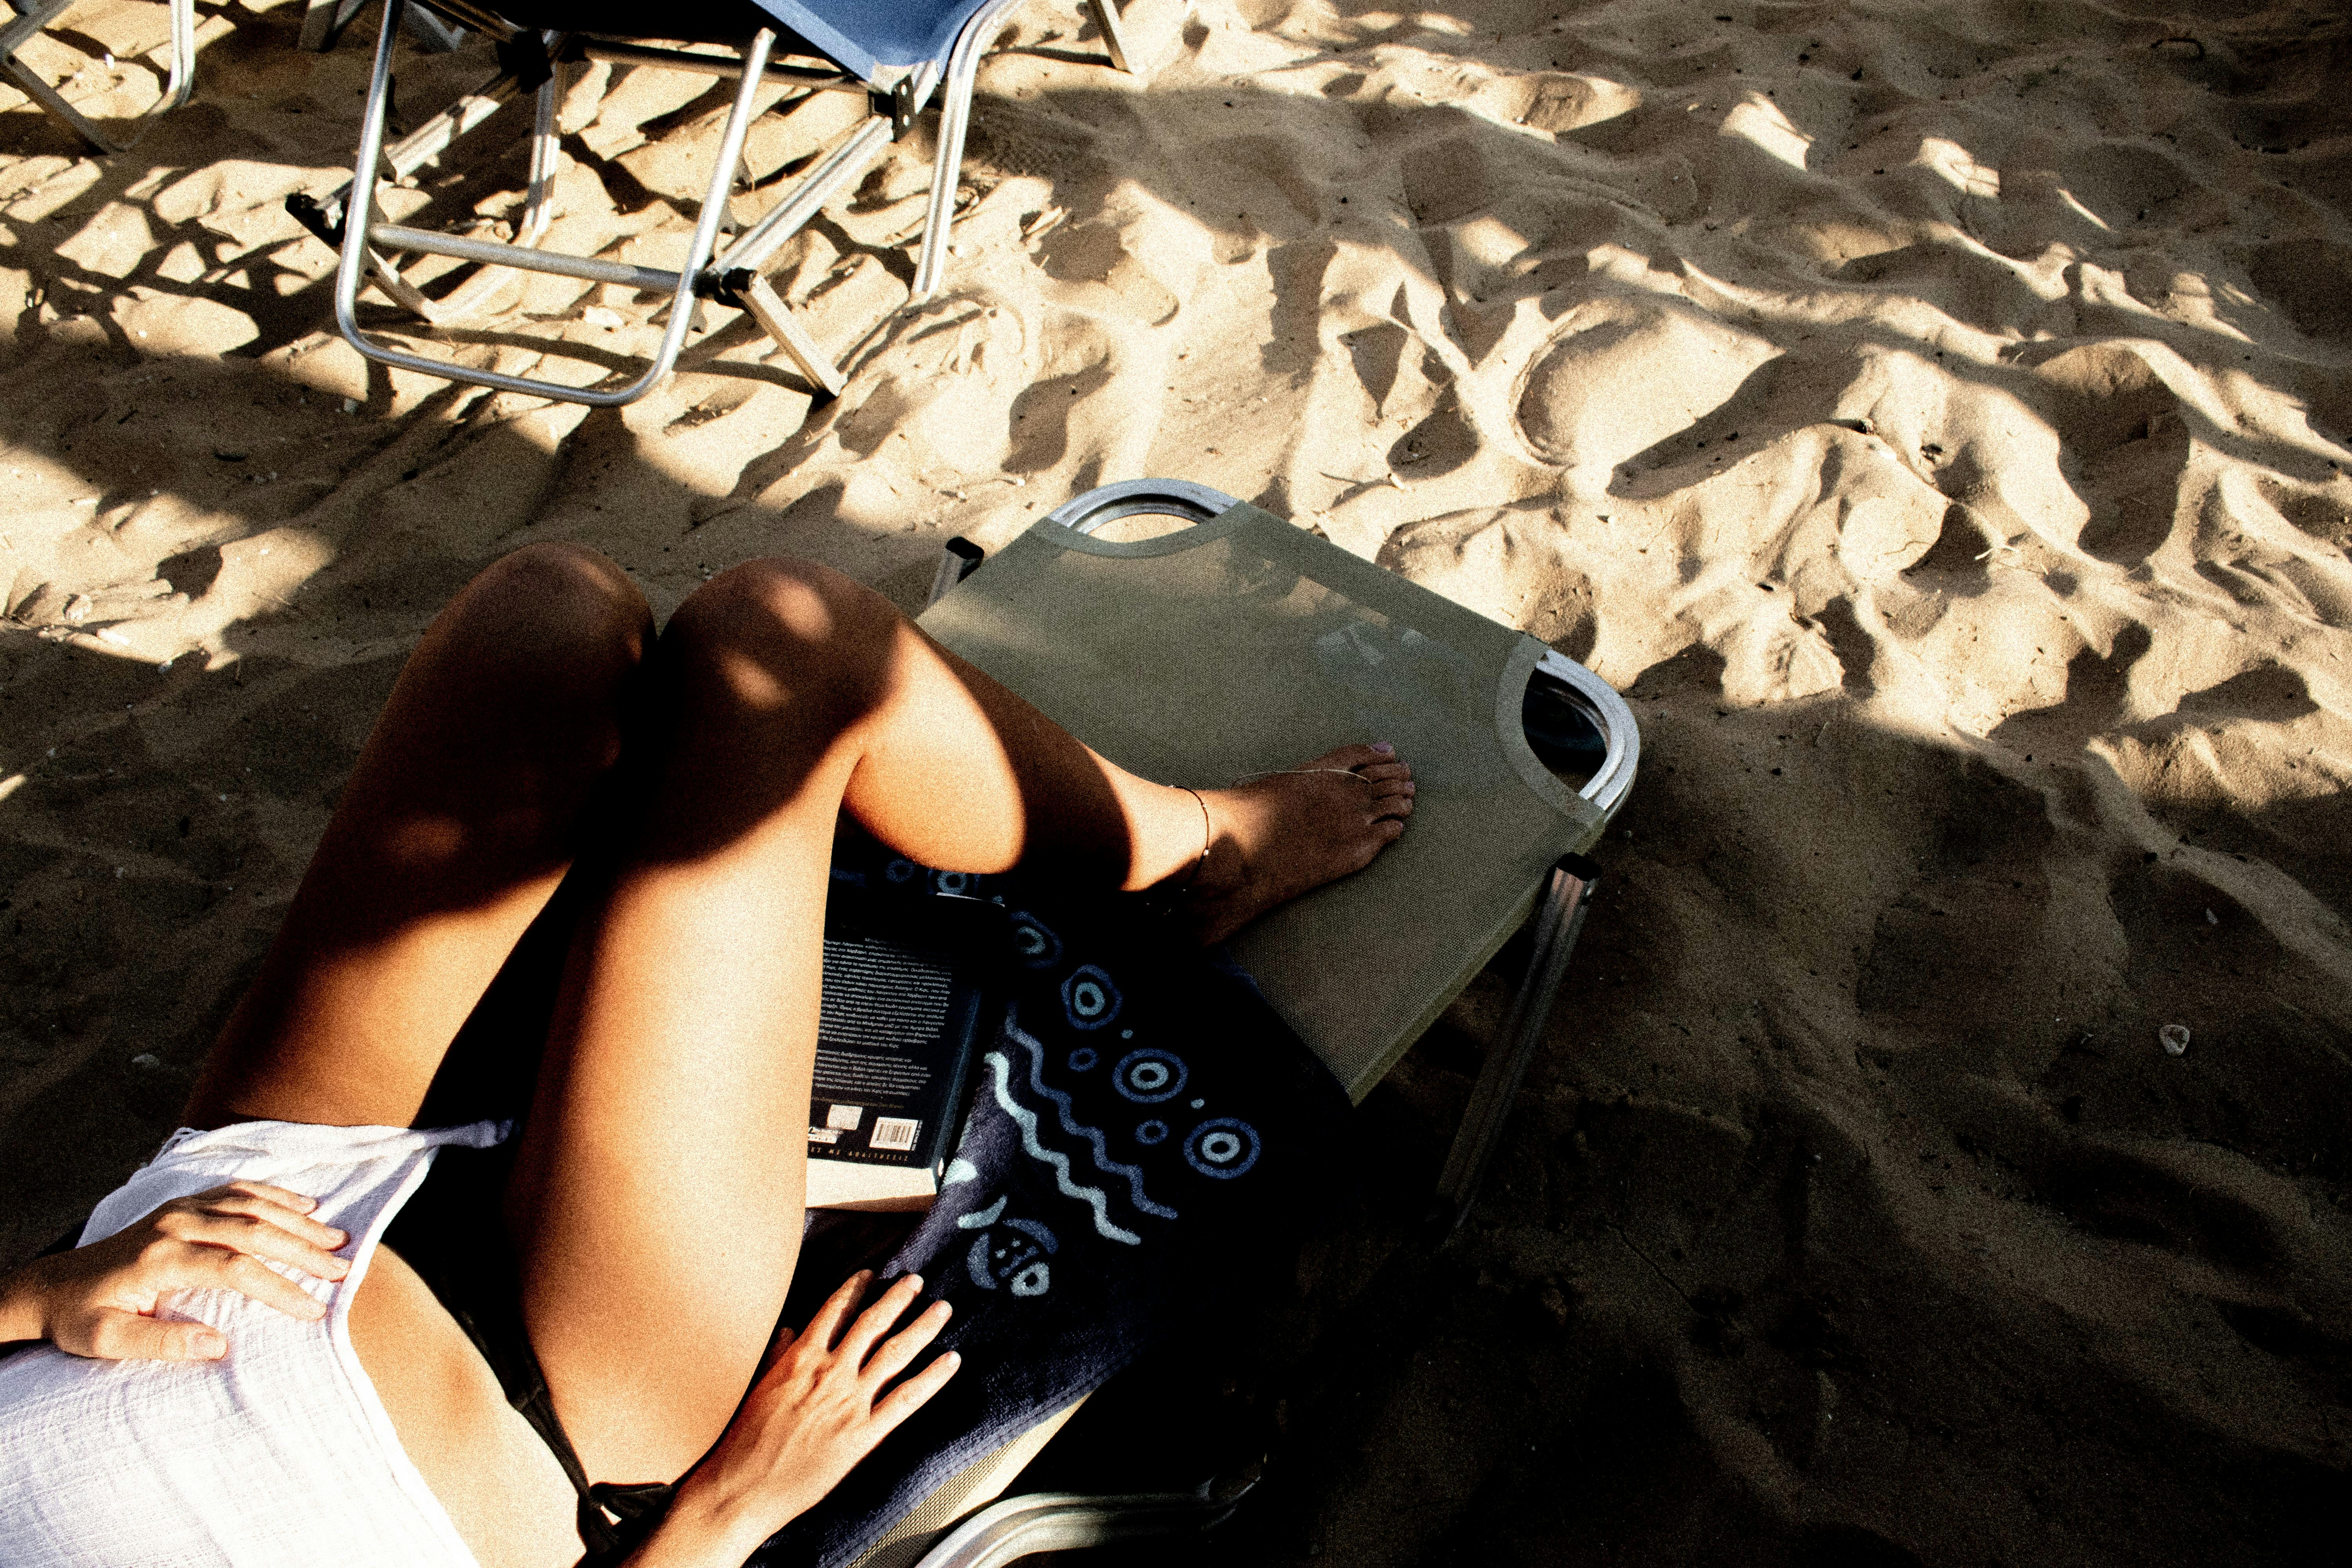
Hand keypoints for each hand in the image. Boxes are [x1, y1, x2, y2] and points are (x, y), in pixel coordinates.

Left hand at [0, 1182, 348, 1361]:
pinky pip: (236, 1190)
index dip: (279, 1287)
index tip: (313, 1309)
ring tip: (336, 1238)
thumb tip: (219, 1344)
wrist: (50, 1286)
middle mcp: (174, 1225)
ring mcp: (178, 1209)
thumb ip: (160, 1343)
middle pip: (253, 1229)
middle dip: (302, 1248)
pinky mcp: (180, 1205)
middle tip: (341, 1268)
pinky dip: (273, 1195)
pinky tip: (303, 1204)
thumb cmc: (80, 1319)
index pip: (235, 1268)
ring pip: (250, 1204)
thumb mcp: (106, 1342)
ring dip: (297, 1220)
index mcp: (160, 1260)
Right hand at [645, 1271, 958, 1562]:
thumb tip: (790, 1329)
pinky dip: (933, 1377)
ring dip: (922, 1327)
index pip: (834, 1311)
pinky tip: (951, 1360)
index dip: (854, 1290)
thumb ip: (778, 1355)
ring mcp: (850, 1401)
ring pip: (895, 1352)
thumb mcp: (757, 1386)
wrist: (742, 1486)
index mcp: (801, 1357)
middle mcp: (831, 1371)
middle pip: (872, 1324)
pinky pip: (907, 1398)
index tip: (870, 1274)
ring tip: (942, 1309)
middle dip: (897, 1298)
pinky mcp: (864, 1433)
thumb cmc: (743, 1440)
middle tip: (916, 1281)